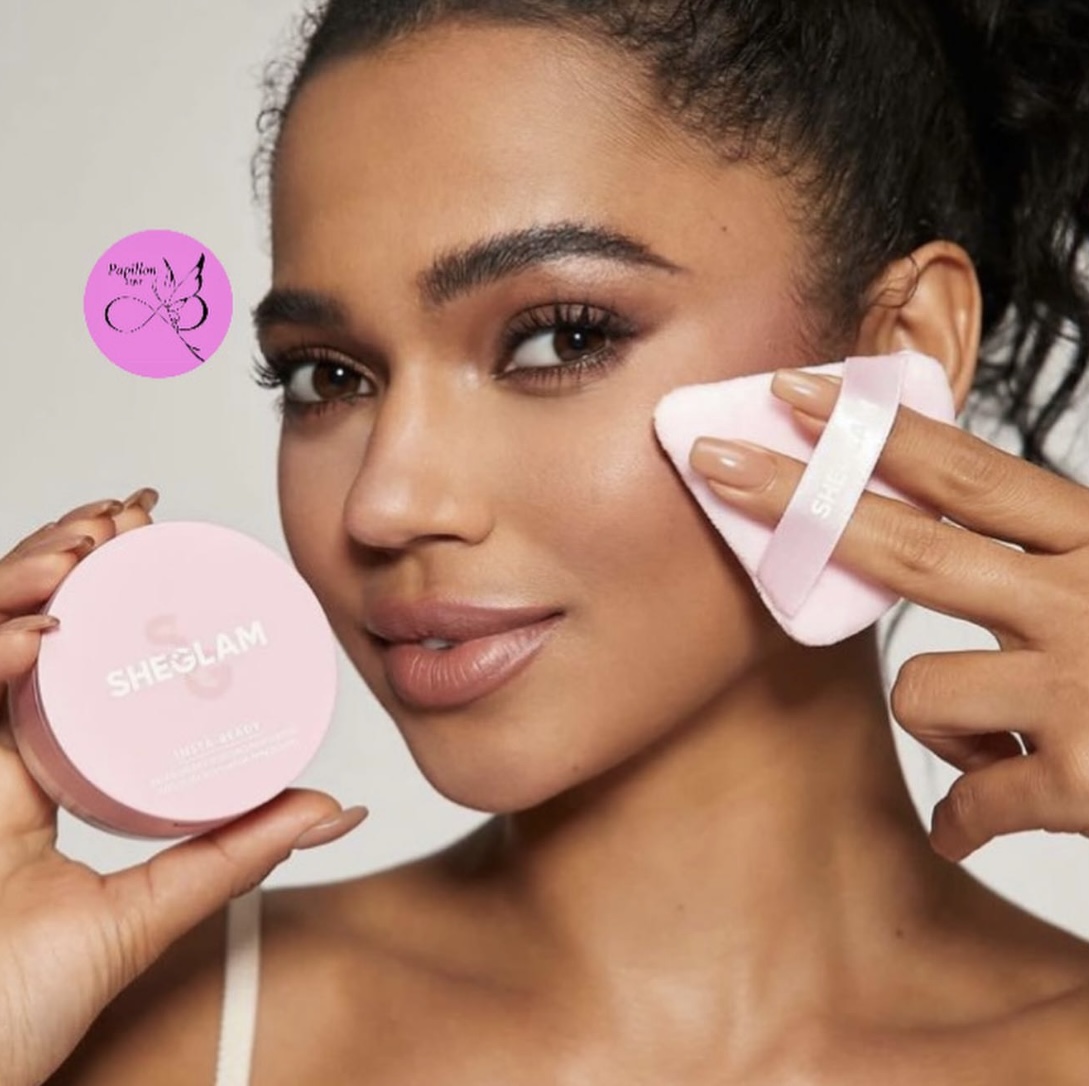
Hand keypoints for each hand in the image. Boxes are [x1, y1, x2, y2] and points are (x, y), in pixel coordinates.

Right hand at [0, 492, 367, 1085]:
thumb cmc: (21, 1009)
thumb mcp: (151, 910)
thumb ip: (234, 853)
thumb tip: (335, 808)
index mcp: (35, 768)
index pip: (62, 653)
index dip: (97, 588)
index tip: (151, 536)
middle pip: (16, 624)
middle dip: (63, 555)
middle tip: (129, 515)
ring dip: (30, 575)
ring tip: (95, 542)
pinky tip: (43, 630)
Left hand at [688, 367, 1088, 862]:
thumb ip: (1048, 549)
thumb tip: (936, 514)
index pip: (969, 474)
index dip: (872, 431)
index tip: (789, 388)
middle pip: (910, 547)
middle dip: (799, 502)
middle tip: (710, 463)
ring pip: (926, 688)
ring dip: (947, 722)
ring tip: (1006, 737)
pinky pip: (975, 799)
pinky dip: (968, 815)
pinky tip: (977, 823)